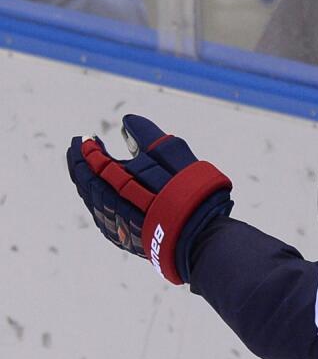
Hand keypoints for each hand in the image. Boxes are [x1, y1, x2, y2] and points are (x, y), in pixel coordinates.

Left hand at [66, 114, 232, 284]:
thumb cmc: (186, 189)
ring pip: (91, 199)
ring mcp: (113, 224)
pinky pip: (100, 213)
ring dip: (86, 181)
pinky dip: (96, 197)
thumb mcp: (170, 153)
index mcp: (115, 183)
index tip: (87, 137)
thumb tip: (126, 120)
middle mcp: (108, 206)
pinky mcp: (121, 237)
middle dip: (80, 163)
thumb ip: (146, 134)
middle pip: (85, 182)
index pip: (92, 162)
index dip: (87, 148)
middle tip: (78, 148)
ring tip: (87, 167)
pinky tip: (102, 192)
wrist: (198, 233)